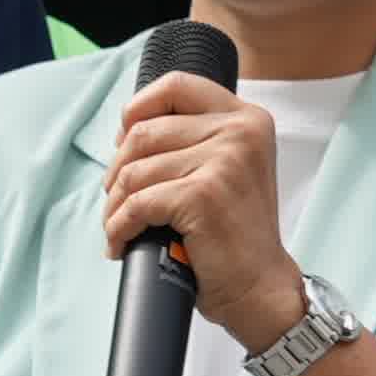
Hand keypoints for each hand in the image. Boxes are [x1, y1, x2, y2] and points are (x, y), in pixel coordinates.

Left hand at [95, 70, 300, 349]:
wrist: (261, 289)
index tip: (123, 141)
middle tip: (117, 200)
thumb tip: (128, 129)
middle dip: (117, 170)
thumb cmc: (236, 236)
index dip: (137, 109)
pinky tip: (121, 243)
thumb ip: (194, 140)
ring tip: (119, 227)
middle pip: (145, 131)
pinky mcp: (203, 195)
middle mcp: (240, 132)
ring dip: (115, 205)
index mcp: (247, 119)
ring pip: (135, 171)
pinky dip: (119, 227)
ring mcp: (224, 161)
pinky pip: (137, 204)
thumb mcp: (227, 170)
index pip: (176, 85)